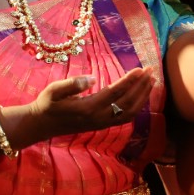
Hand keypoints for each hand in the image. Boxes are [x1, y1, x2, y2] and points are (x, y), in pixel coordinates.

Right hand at [10, 67, 153, 144]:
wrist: (42, 125)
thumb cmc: (47, 104)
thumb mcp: (53, 90)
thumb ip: (72, 84)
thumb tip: (92, 78)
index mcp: (88, 108)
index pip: (115, 93)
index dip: (129, 81)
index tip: (140, 69)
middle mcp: (98, 118)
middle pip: (127, 103)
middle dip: (141, 87)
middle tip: (151, 71)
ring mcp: (101, 123)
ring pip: (129, 112)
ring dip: (142, 97)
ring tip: (150, 81)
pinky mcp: (102, 125)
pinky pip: (125, 118)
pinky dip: (137, 106)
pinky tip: (140, 96)